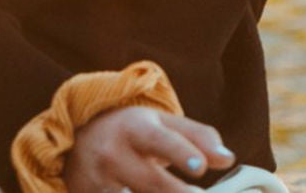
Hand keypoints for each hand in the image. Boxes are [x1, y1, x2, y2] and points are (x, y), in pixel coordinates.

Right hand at [62, 105, 235, 192]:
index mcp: (134, 127)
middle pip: (150, 181)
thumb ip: (198, 137)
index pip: (160, 140)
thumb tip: (228, 158)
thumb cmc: (131, 131)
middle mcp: (113, 153)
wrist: (77, 138)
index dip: (180, 153)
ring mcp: (98, 181)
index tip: (201, 167)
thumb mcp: (162, 123)